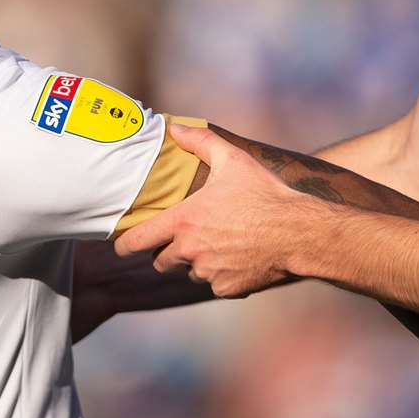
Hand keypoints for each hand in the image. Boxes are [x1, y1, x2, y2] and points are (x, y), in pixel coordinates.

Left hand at [114, 123, 312, 297]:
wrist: (298, 232)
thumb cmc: (264, 193)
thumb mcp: (232, 159)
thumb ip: (200, 141)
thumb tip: (174, 129)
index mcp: (183, 221)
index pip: (137, 241)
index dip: (124, 245)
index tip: (120, 246)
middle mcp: (190, 250)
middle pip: (162, 261)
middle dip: (168, 251)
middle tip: (185, 237)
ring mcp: (208, 272)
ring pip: (190, 272)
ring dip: (197, 262)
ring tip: (219, 243)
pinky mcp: (227, 289)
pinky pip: (215, 284)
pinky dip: (222, 275)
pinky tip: (239, 257)